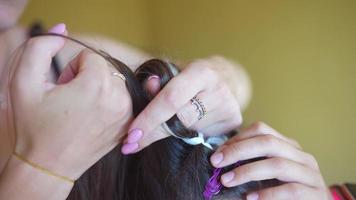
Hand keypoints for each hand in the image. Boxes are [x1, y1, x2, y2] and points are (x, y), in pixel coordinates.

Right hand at [7, 26, 130, 179]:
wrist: (49, 165)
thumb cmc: (35, 126)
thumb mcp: (24, 82)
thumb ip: (40, 47)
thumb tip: (63, 30)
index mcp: (97, 86)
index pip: (91, 55)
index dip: (72, 68)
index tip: (63, 87)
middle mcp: (119, 98)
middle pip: (106, 67)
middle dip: (87, 76)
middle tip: (70, 98)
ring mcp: (128, 113)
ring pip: (116, 81)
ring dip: (98, 88)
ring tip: (81, 107)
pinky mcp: (129, 124)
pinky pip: (124, 97)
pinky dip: (110, 100)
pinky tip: (93, 115)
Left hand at [121, 56, 242, 153]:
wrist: (227, 77)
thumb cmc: (192, 75)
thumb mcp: (175, 71)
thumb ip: (160, 80)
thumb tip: (148, 86)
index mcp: (201, 72)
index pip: (172, 98)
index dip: (149, 118)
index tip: (131, 134)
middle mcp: (218, 90)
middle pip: (181, 121)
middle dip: (153, 133)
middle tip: (130, 144)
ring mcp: (229, 108)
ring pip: (189, 132)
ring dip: (169, 134)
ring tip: (163, 126)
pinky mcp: (234, 122)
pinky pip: (202, 137)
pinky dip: (187, 136)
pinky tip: (186, 127)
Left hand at [210, 122, 330, 199]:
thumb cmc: (286, 191)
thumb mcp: (270, 172)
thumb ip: (254, 162)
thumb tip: (221, 157)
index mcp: (289, 146)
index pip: (261, 130)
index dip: (237, 138)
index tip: (218, 152)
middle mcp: (302, 156)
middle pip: (268, 143)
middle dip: (238, 151)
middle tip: (216, 162)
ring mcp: (311, 175)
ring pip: (277, 165)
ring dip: (247, 172)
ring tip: (227, 181)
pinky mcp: (315, 195)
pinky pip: (290, 191)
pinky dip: (267, 194)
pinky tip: (250, 198)